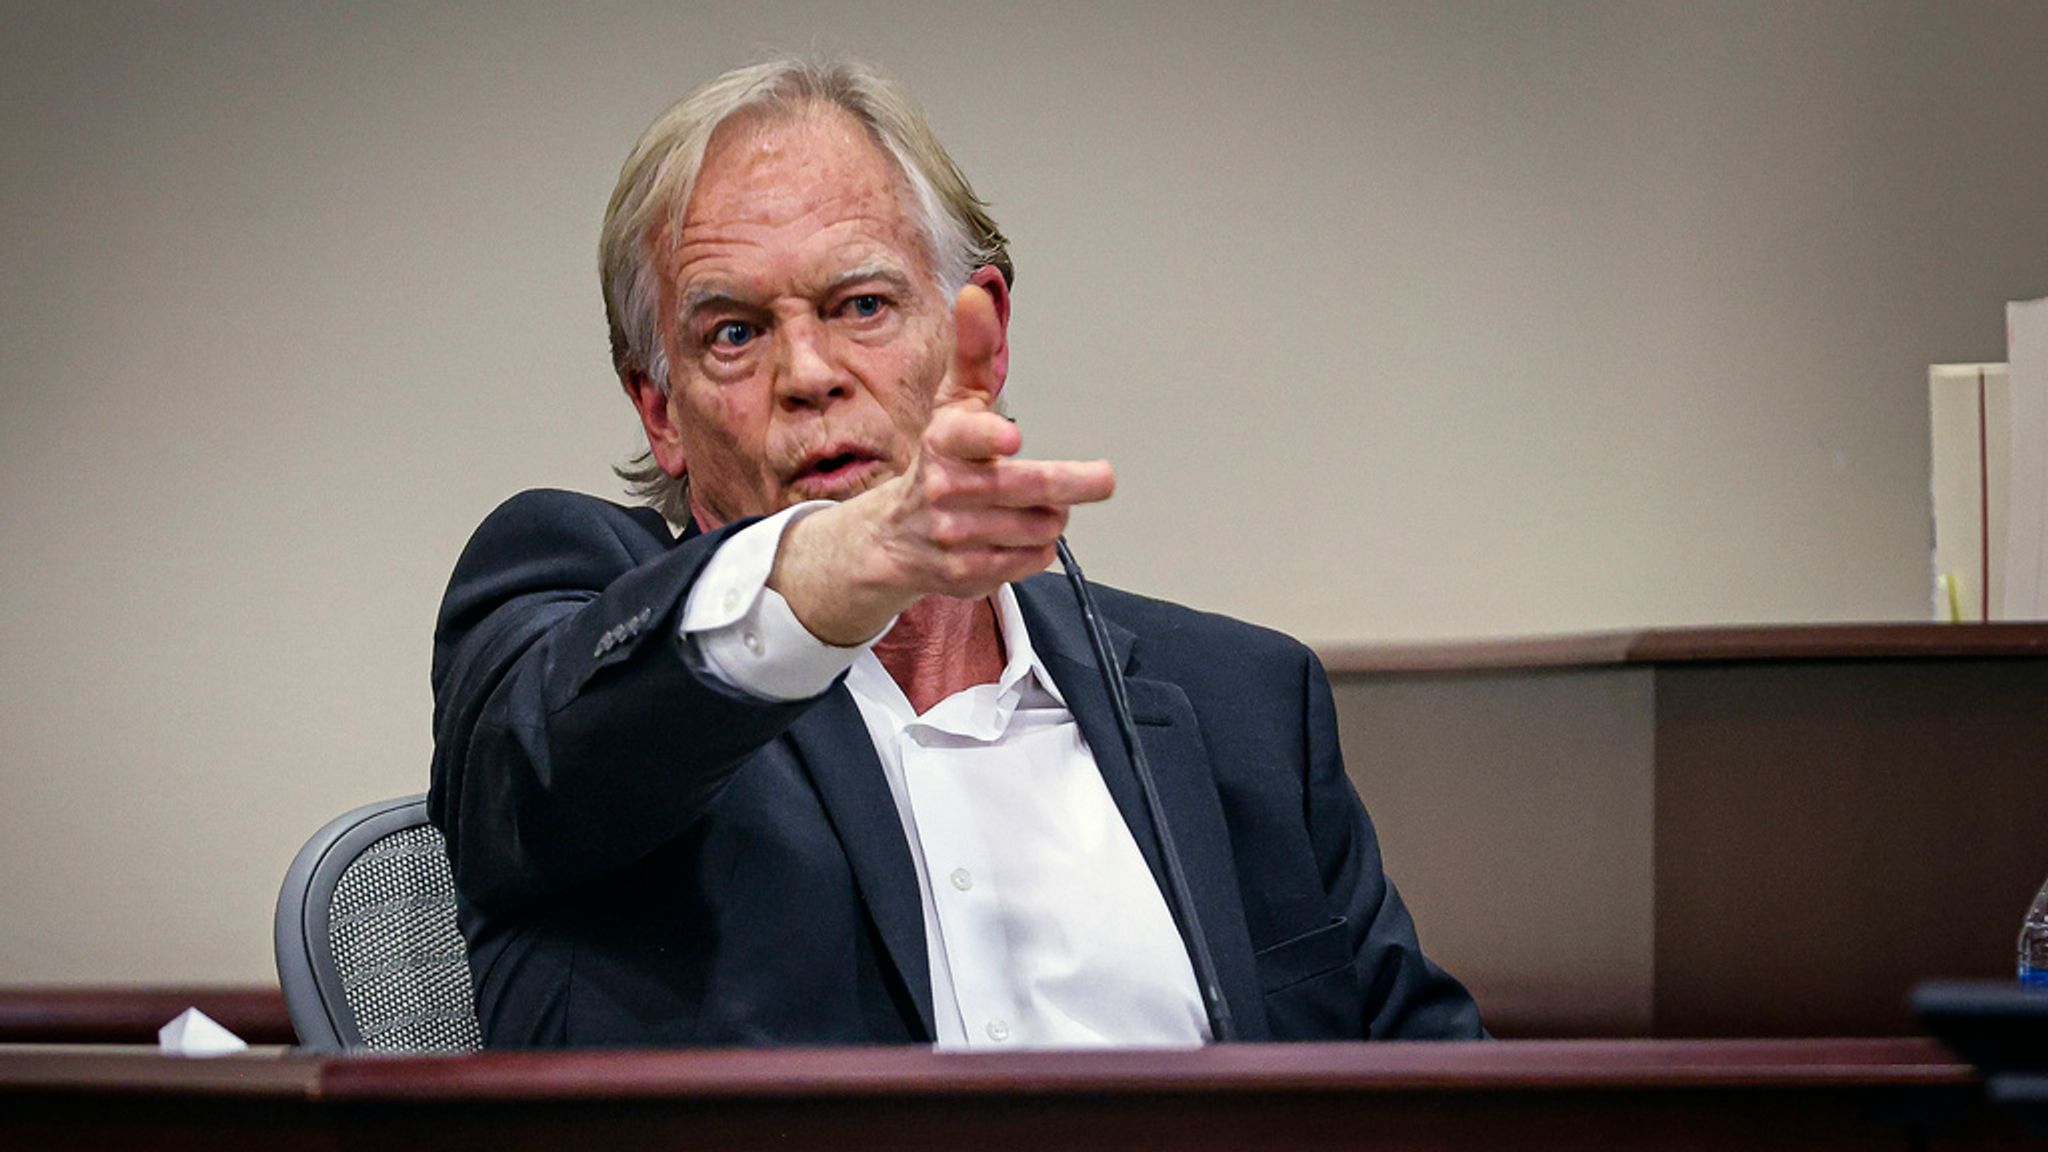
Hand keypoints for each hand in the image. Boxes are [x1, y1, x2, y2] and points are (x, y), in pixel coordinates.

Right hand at [772, 284, 1116, 644]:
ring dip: (1054, 514)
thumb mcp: (954, 400)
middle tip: (1102, 477)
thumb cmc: (941, 455)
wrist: (893, 535)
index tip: (1011, 438)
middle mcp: (944, 488)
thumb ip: (974, 349)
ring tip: (1042, 504)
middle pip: (1026, 488)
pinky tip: (1020, 535)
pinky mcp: (966, 574)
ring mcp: (954, 535)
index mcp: (944, 439)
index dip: (989, 437)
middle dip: (1072, 483)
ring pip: (1038, 525)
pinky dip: (1037, 547)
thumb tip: (976, 291)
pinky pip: (1030, 560)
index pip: (967, 437)